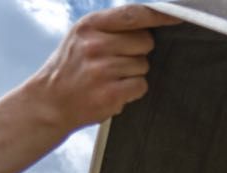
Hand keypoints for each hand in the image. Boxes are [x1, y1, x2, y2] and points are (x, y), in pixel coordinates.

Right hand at [22, 6, 180, 132]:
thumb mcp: (82, 37)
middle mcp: (95, 44)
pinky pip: (141, 85)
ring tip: (110, 77)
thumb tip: (148, 19)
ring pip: (143, 65)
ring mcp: (102, 70)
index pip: (133, 15)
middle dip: (139, 51)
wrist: (49, 103)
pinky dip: (132, 90)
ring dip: (133, 72)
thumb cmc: (70, 68)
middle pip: (145, 41)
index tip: (177, 17)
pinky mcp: (110, 93)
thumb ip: (110, 26)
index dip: (158, 15)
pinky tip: (114, 90)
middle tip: (119, 60)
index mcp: (90, 26)